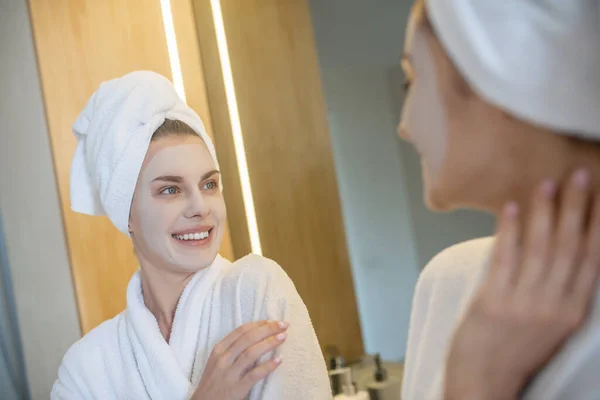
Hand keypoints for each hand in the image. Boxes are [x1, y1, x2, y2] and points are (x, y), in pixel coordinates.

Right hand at [192, 320, 288, 399]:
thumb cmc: (213, 381)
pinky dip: (268, 366)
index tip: (273, 321)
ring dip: (269, 343)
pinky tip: (279, 360)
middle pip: (248, 338)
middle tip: (283, 325)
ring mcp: (229, 374)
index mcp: (219, 349)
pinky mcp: (236, 389)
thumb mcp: (217, 361)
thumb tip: (257, 336)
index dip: (259, 324)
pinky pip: (254, 375)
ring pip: (251, 353)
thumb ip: (232, 349)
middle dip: (268, 329)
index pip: (241, 331)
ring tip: (283, 337)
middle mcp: (223, 359)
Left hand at [445, 169, 599, 399]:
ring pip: (540, 248)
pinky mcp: (493, 302)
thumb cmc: (515, 352)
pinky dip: (509, 231)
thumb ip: (558, 292)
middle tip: (578, 175)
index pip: (592, 259)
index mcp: (573, 311)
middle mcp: (555, 306)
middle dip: (576, 208)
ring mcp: (524, 304)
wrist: (484, 382)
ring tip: (546, 183)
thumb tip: (558, 248)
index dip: (599, 225)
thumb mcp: (550, 326)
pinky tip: (511, 208)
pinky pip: (505, 259)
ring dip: (544, 212)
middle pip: (570, 247)